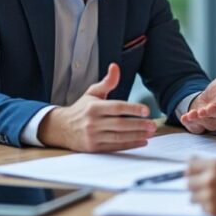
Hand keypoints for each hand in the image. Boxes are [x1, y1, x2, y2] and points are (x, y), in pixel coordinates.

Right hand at [38, 63, 156, 151]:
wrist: (61, 128)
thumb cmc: (81, 109)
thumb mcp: (92, 93)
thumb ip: (107, 82)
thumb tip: (115, 67)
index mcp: (93, 107)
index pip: (116, 107)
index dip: (132, 109)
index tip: (146, 110)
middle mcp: (92, 122)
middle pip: (120, 124)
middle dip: (139, 125)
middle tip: (153, 124)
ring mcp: (93, 136)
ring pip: (119, 137)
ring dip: (137, 135)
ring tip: (151, 133)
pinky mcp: (94, 148)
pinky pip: (115, 147)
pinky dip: (130, 145)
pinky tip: (142, 141)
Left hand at [180, 59, 215, 133]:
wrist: (203, 103)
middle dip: (214, 111)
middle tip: (206, 110)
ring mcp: (212, 121)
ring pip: (209, 122)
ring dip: (200, 118)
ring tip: (193, 114)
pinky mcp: (201, 126)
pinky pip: (196, 127)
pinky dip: (189, 122)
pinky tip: (184, 118)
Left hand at [187, 158, 215, 215]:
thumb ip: (208, 164)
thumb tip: (189, 161)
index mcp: (214, 165)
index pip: (189, 167)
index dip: (191, 171)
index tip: (193, 173)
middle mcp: (210, 179)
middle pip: (188, 183)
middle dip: (195, 184)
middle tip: (204, 185)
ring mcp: (210, 196)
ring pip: (192, 197)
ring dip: (199, 196)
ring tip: (213, 194)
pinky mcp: (212, 209)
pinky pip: (201, 207)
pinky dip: (207, 205)